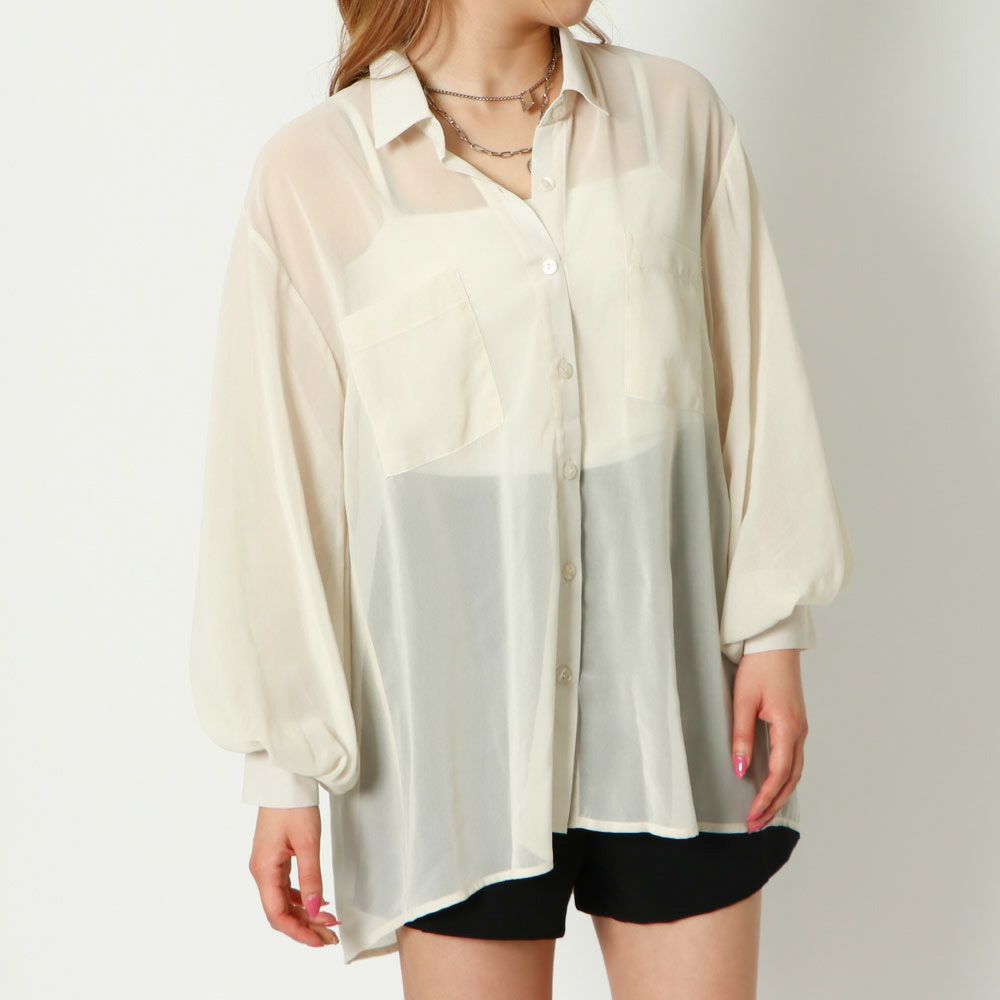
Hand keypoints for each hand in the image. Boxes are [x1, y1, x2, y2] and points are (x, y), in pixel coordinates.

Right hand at [248, 805, 341, 946]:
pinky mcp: (273, 857)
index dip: (299, 932)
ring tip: (328, 922)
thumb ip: (311, 878)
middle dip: (304, 927)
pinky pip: (285, 887)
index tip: (320, 941)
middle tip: (330, 936)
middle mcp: (261, 871)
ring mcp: (266, 864)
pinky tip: (318, 901)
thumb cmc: (293, 806)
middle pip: (279, 911)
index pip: (277, 915)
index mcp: (264, 870)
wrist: (283, 780)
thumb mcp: (307, 843)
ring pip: (282, 900)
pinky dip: (301, 898)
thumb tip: (315, 910)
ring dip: (304, 913)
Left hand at [730, 648, 807, 831]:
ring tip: (763, 815)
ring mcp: (800, 729)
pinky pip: (793, 760)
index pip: (779, 774)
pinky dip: (784, 780)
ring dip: (780, 795)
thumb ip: (741, 736)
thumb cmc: (758, 668)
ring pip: (795, 772)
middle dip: (774, 805)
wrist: (775, 644)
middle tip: (756, 825)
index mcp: (789, 728)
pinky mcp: (795, 724)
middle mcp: (800, 732)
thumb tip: (741, 770)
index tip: (751, 815)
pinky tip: (773, 788)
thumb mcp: (742, 701)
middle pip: (791, 780)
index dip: (765, 798)